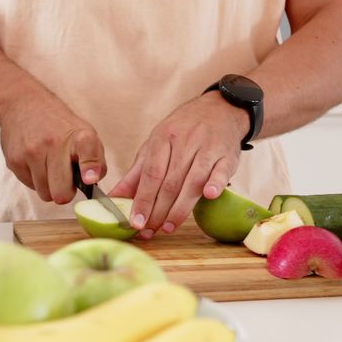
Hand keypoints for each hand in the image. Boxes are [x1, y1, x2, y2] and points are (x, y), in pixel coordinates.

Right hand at [0, 93, 106, 203]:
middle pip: (61, 194)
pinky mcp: (14, 160)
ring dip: (49, 186)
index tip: (89, 179)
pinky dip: (35, 180)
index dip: (89, 169)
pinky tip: (35, 163)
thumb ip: (96, 161)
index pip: (88, 154)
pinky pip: (30, 187)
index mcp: (79, 136)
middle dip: (64, 192)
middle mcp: (55, 143)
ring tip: (48, 166)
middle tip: (64, 178)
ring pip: (45, 194)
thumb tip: (92, 183)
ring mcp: (32, 152)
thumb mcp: (85, 134)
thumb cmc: (59, 126)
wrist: (22, 104)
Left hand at [110, 92, 247, 238]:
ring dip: (181, 208)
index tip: (135, 222)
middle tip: (148, 232)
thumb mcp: (156, 145)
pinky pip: (221, 172)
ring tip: (168, 227)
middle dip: (158, 210)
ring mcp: (208, 148)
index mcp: (163, 138)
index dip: (142, 200)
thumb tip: (114, 198)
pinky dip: (216, 184)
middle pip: (170, 182)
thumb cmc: (182, 131)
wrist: (219, 109)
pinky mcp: (228, 155)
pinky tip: (208, 196)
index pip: (151, 174)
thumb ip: (136, 174)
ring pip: (193, 181)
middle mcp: (185, 142)